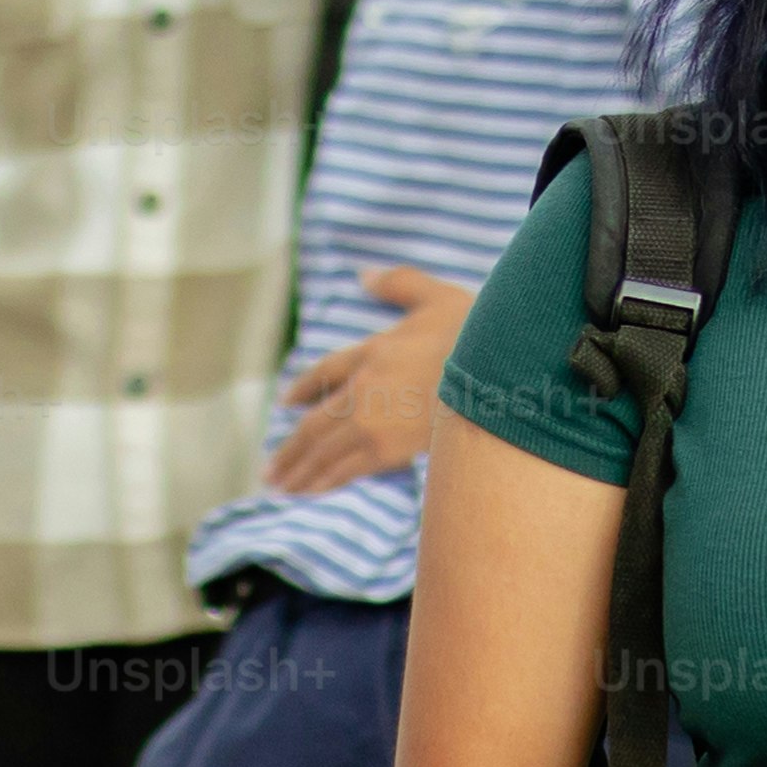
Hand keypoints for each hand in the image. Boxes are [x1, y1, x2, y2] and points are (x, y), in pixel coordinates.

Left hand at [265, 267, 477, 493]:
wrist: (495, 373)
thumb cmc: (475, 333)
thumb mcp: (436, 296)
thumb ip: (400, 283)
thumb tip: (365, 275)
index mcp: (372, 350)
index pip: (325, 372)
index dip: (304, 389)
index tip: (286, 404)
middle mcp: (363, 387)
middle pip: (314, 423)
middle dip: (290, 448)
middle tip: (271, 469)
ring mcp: (372, 420)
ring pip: (323, 449)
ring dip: (299, 470)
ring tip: (280, 485)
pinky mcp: (389, 448)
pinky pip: (347, 468)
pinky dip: (324, 481)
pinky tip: (309, 491)